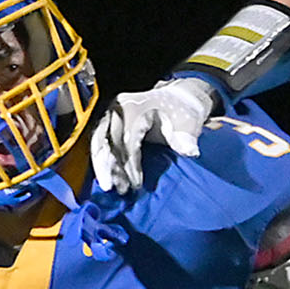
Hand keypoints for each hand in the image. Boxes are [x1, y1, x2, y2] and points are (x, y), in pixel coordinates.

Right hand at [88, 75, 222, 194]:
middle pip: (107, 141)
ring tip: (111, 187)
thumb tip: (190, 151)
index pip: (128, 140)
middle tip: (115, 189)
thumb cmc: (182, 112)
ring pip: (99, 142)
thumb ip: (186, 138)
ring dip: (103, 166)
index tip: (137, 184)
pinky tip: (108, 176)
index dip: (131, 164)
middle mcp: (119, 109)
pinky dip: (103, 159)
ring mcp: (112, 114)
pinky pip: (100, 141)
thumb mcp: (188, 123)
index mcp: (135, 108)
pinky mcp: (109, 121)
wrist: (178, 98)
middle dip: (110, 167)